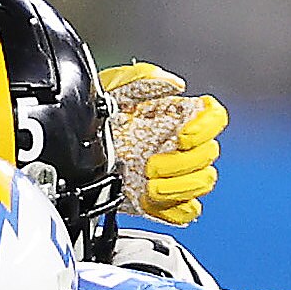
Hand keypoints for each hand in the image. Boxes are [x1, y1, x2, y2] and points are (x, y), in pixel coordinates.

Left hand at [101, 62, 227, 224]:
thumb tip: (174, 84)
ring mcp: (175, 174)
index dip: (206, 128)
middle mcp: (182, 145)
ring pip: (202, 182)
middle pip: (208, 155)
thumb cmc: (100, 113)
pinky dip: (171, 209)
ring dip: (178, 188)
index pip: (215, 118)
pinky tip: (149, 200)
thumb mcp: (114, 86)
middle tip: (150, 165)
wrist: (75, 147)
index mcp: (180, 115)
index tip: (182, 136)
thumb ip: (143, 78)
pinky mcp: (163, 201)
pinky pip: (185, 211)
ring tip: (150, 187)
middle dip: (181, 164)